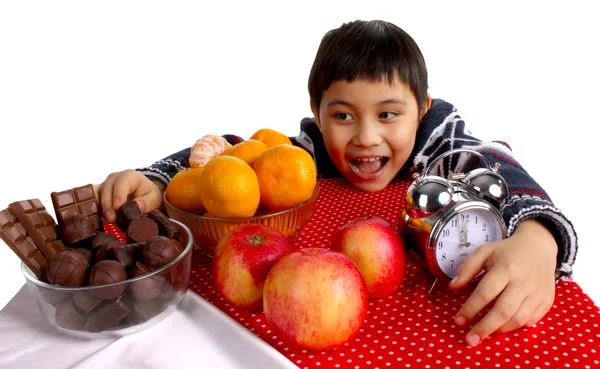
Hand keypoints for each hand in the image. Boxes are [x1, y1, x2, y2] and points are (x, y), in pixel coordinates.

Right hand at [95, 169, 165, 222]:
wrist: (144, 195)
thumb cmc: (149, 195)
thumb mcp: (154, 199)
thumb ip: (146, 202)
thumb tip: (136, 206)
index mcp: (129, 175)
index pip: (121, 183)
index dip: (118, 194)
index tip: (118, 207)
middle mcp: (114, 178)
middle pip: (107, 189)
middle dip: (108, 204)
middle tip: (112, 219)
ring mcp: (105, 184)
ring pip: (97, 193)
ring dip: (100, 207)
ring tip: (107, 219)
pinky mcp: (99, 193)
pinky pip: (92, 199)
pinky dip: (94, 208)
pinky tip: (98, 218)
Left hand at [448, 220, 557, 346]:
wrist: (539, 247)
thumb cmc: (507, 251)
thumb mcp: (484, 252)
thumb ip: (467, 268)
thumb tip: (453, 287)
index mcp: (506, 268)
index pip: (485, 293)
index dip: (470, 309)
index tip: (458, 321)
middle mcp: (523, 282)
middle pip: (502, 311)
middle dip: (484, 328)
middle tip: (470, 339)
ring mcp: (537, 293)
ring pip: (517, 319)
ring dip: (499, 330)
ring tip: (485, 332)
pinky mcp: (546, 301)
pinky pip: (530, 321)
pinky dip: (516, 326)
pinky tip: (504, 325)